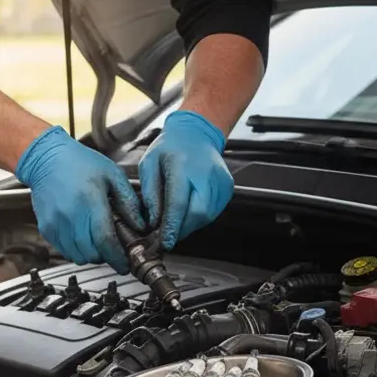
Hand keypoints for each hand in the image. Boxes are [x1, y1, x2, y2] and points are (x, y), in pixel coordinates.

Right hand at [15, 126, 142, 273]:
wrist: (46, 159)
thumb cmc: (79, 163)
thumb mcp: (112, 175)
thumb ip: (128, 201)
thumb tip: (140, 225)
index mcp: (90, 202)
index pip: (105, 241)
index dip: (117, 258)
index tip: (125, 265)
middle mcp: (71, 216)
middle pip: (92, 254)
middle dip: (106, 256)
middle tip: (112, 248)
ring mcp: (56, 224)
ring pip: (77, 256)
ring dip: (90, 255)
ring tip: (96, 241)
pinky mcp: (46, 229)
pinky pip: (64, 251)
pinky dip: (76, 250)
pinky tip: (81, 237)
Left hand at [139, 110, 233, 250]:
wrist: (196, 133)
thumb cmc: (170, 148)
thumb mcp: (149, 164)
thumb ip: (150, 193)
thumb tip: (153, 220)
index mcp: (183, 165)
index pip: (178, 202)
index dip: (171, 226)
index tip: (164, 242)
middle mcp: (206, 173)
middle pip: (197, 213)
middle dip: (181, 229)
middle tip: (167, 235)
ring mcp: (220, 180)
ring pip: (207, 216)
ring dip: (189, 225)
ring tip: (176, 223)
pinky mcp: (227, 187)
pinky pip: (214, 211)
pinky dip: (199, 218)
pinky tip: (188, 213)